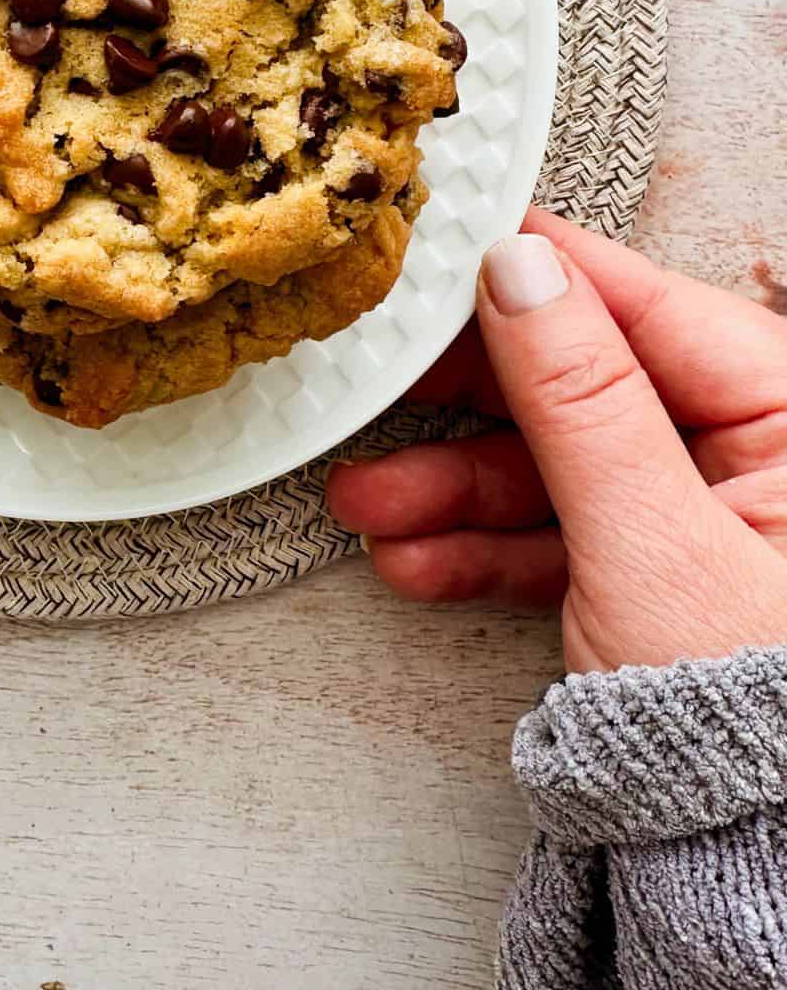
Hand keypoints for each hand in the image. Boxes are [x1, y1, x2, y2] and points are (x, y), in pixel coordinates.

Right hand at [327, 208, 786, 671]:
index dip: (537, 275)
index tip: (446, 247)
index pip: (645, 305)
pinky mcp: (653, 572)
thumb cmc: (745, 712)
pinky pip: (559, 536)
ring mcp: (697, 513)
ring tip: (365, 508)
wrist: (753, 867)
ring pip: (555, 466)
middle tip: (373, 386)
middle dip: (466, 407)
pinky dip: (485, 549)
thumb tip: (520, 267)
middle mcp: (751, 451)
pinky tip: (413, 561)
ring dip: (452, 489)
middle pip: (583, 384)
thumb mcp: (652, 542)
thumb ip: (580, 397)